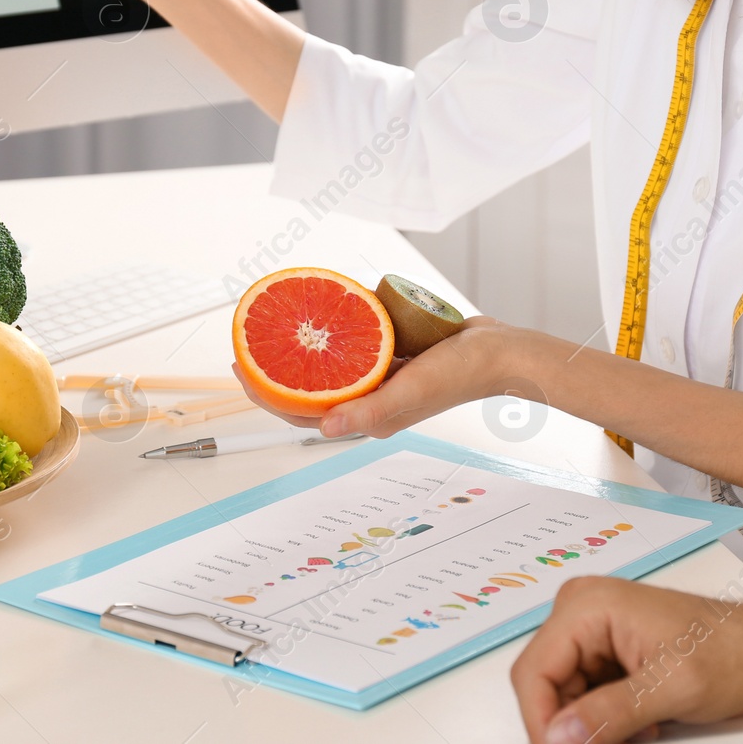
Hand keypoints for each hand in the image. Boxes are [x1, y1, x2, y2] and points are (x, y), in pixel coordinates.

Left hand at [233, 316, 515, 436]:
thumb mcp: (412, 390)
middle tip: (249, 342)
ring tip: (277, 328)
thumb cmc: (461, 374)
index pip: (304, 411)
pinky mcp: (393, 357)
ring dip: (303, 354)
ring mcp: (382, 379)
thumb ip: (370, 411)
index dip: (266, 393)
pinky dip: (334, 337)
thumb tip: (325, 428)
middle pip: (309, 390)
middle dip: (274, 371)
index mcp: (369, 418)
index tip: (242, 366)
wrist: (500, 351)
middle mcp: (371, 401)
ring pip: (330, 369)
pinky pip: (354, 348)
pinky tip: (322, 315)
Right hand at [511, 577, 742, 743]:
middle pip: (545, 684)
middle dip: (572, 726)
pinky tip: (639, 724)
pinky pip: (583, 691)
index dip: (541, 724)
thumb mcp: (669, 690)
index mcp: (587, 606)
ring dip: (591, 725)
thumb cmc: (731, 653)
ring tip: (638, 733)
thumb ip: (609, 714)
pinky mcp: (604, 646)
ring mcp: (591, 627)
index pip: (534, 673)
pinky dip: (605, 718)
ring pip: (563, 694)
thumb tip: (559, 737)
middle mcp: (580, 610)